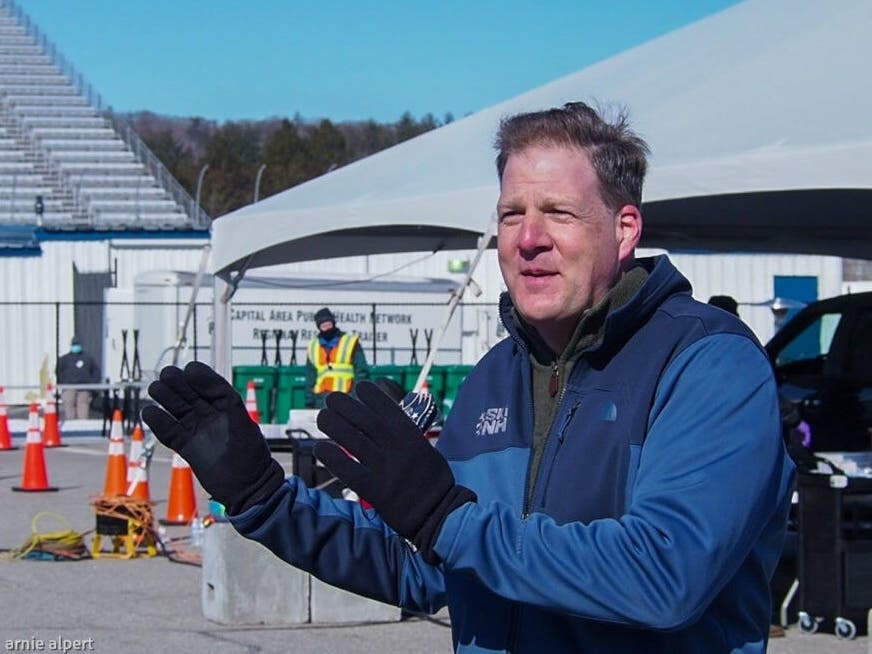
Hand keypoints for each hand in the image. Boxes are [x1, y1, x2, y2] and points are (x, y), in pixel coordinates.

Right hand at [141, 361, 283, 514]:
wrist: (248, 487)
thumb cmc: (249, 453)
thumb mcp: (238, 418)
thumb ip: (221, 396)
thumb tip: (202, 377)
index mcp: (227, 406)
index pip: (210, 385)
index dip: (199, 376)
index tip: (188, 368)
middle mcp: (210, 416)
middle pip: (189, 395)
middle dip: (178, 384)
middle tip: (166, 375)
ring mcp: (197, 431)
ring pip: (177, 410)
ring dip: (166, 399)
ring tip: (155, 389)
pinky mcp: (186, 447)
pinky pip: (169, 432)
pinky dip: (159, 423)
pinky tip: (149, 412)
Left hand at [315, 381, 474, 563]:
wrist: (438, 514)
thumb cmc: (431, 480)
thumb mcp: (426, 449)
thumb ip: (406, 433)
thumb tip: (384, 414)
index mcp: (413, 437)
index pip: (388, 408)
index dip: (371, 395)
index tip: (359, 387)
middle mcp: (398, 450)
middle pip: (365, 421)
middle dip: (345, 406)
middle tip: (331, 399)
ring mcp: (386, 470)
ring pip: (353, 441)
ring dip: (334, 425)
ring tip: (323, 417)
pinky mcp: (375, 491)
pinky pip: (348, 470)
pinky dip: (332, 457)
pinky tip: (321, 448)